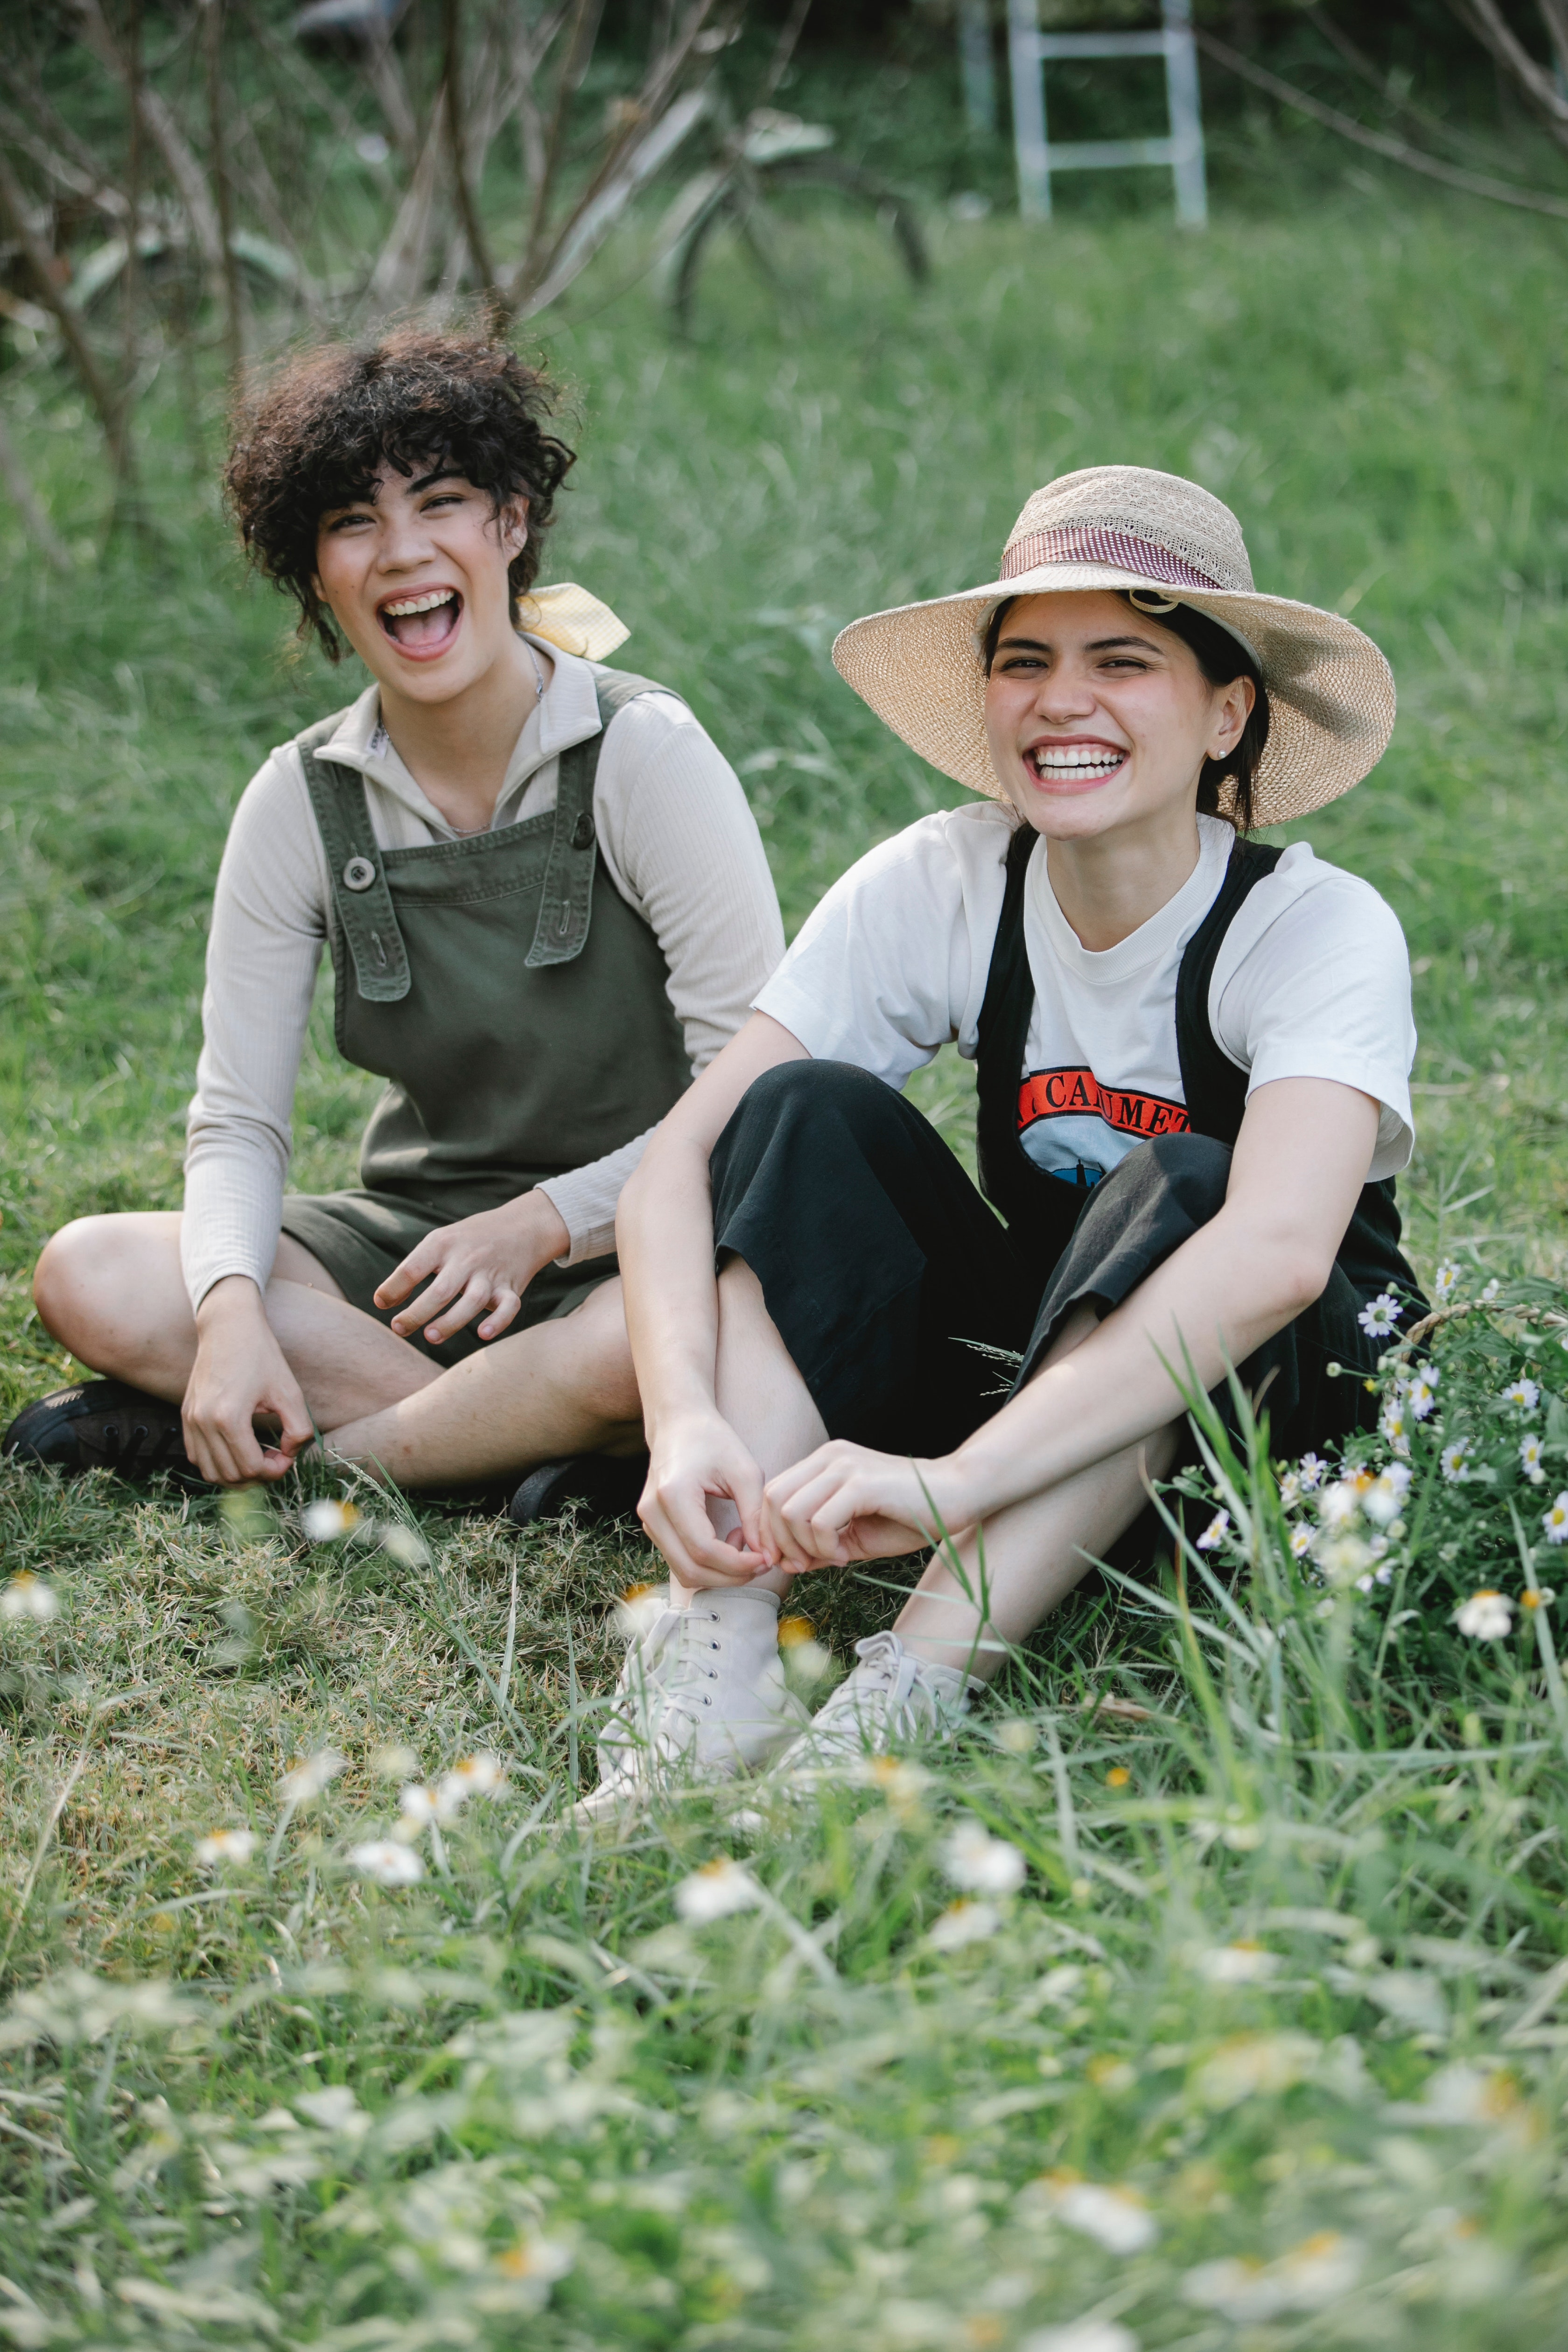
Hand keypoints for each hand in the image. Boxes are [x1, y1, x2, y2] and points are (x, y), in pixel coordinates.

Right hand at [185, 1277, 314, 1484]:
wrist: (228, 1326)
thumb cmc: (260, 1355)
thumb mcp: (290, 1391)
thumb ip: (299, 1430)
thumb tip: (290, 1454)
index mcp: (229, 1417)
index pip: (251, 1468)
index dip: (275, 1471)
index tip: (287, 1455)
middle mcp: (203, 1422)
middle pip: (230, 1476)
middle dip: (259, 1476)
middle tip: (277, 1458)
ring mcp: (190, 1420)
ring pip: (210, 1472)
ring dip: (237, 1475)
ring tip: (259, 1457)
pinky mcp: (185, 1416)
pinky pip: (197, 1457)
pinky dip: (217, 1464)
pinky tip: (238, 1449)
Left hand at [374, 1192, 569, 1346]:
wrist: (523, 1226)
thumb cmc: (470, 1240)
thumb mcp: (440, 1241)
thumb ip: (414, 1268)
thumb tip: (383, 1300)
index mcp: (443, 1245)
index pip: (413, 1268)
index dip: (393, 1288)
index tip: (381, 1304)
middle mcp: (467, 1259)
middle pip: (441, 1290)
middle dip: (417, 1313)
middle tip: (399, 1328)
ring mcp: (491, 1274)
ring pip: (472, 1301)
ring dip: (450, 1322)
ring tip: (430, 1337)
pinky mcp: (512, 1288)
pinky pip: (509, 1307)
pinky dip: (498, 1322)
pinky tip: (483, 1334)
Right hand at [638, 1410, 777, 1588]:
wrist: (679, 1424)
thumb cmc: (714, 1441)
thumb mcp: (744, 1471)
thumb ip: (755, 1515)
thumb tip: (768, 1556)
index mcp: (673, 1494)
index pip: (703, 1550)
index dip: (738, 1564)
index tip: (766, 1559)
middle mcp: (653, 1512)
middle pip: (691, 1569)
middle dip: (731, 1576)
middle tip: (761, 1561)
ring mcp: (648, 1521)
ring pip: (684, 1571)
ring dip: (720, 1572)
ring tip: (744, 1543)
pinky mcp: (653, 1527)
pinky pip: (680, 1561)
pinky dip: (707, 1564)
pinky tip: (728, 1541)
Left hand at [762, 1442, 971, 1570]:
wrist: (958, 1496)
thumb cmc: (909, 1516)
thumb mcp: (854, 1535)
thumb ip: (818, 1544)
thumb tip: (786, 1563)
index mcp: (824, 1461)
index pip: (772, 1491)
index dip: (769, 1531)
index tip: (789, 1561)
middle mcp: (829, 1457)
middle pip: (773, 1499)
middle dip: (780, 1541)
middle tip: (804, 1565)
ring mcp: (844, 1466)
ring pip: (791, 1511)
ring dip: (805, 1546)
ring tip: (834, 1557)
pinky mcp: (861, 1483)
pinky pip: (820, 1521)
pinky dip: (826, 1547)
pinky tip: (847, 1555)